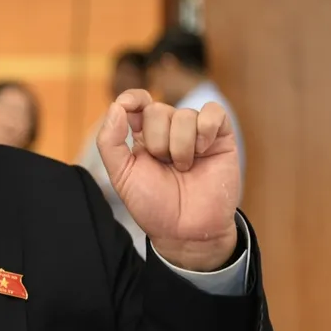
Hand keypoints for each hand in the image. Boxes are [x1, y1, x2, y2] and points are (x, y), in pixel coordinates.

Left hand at [96, 89, 240, 270]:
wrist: (186, 231)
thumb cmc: (153, 206)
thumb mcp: (121, 175)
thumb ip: (110, 142)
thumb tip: (116, 107)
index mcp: (143, 137)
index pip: (137, 102)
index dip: (132, 98)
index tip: (128, 107)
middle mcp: (169, 131)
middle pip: (158, 110)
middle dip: (157, 142)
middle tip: (164, 166)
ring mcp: (195, 133)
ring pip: (184, 115)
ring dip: (180, 146)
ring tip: (184, 168)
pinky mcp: (220, 137)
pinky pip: (213, 112)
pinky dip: (205, 129)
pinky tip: (202, 150)